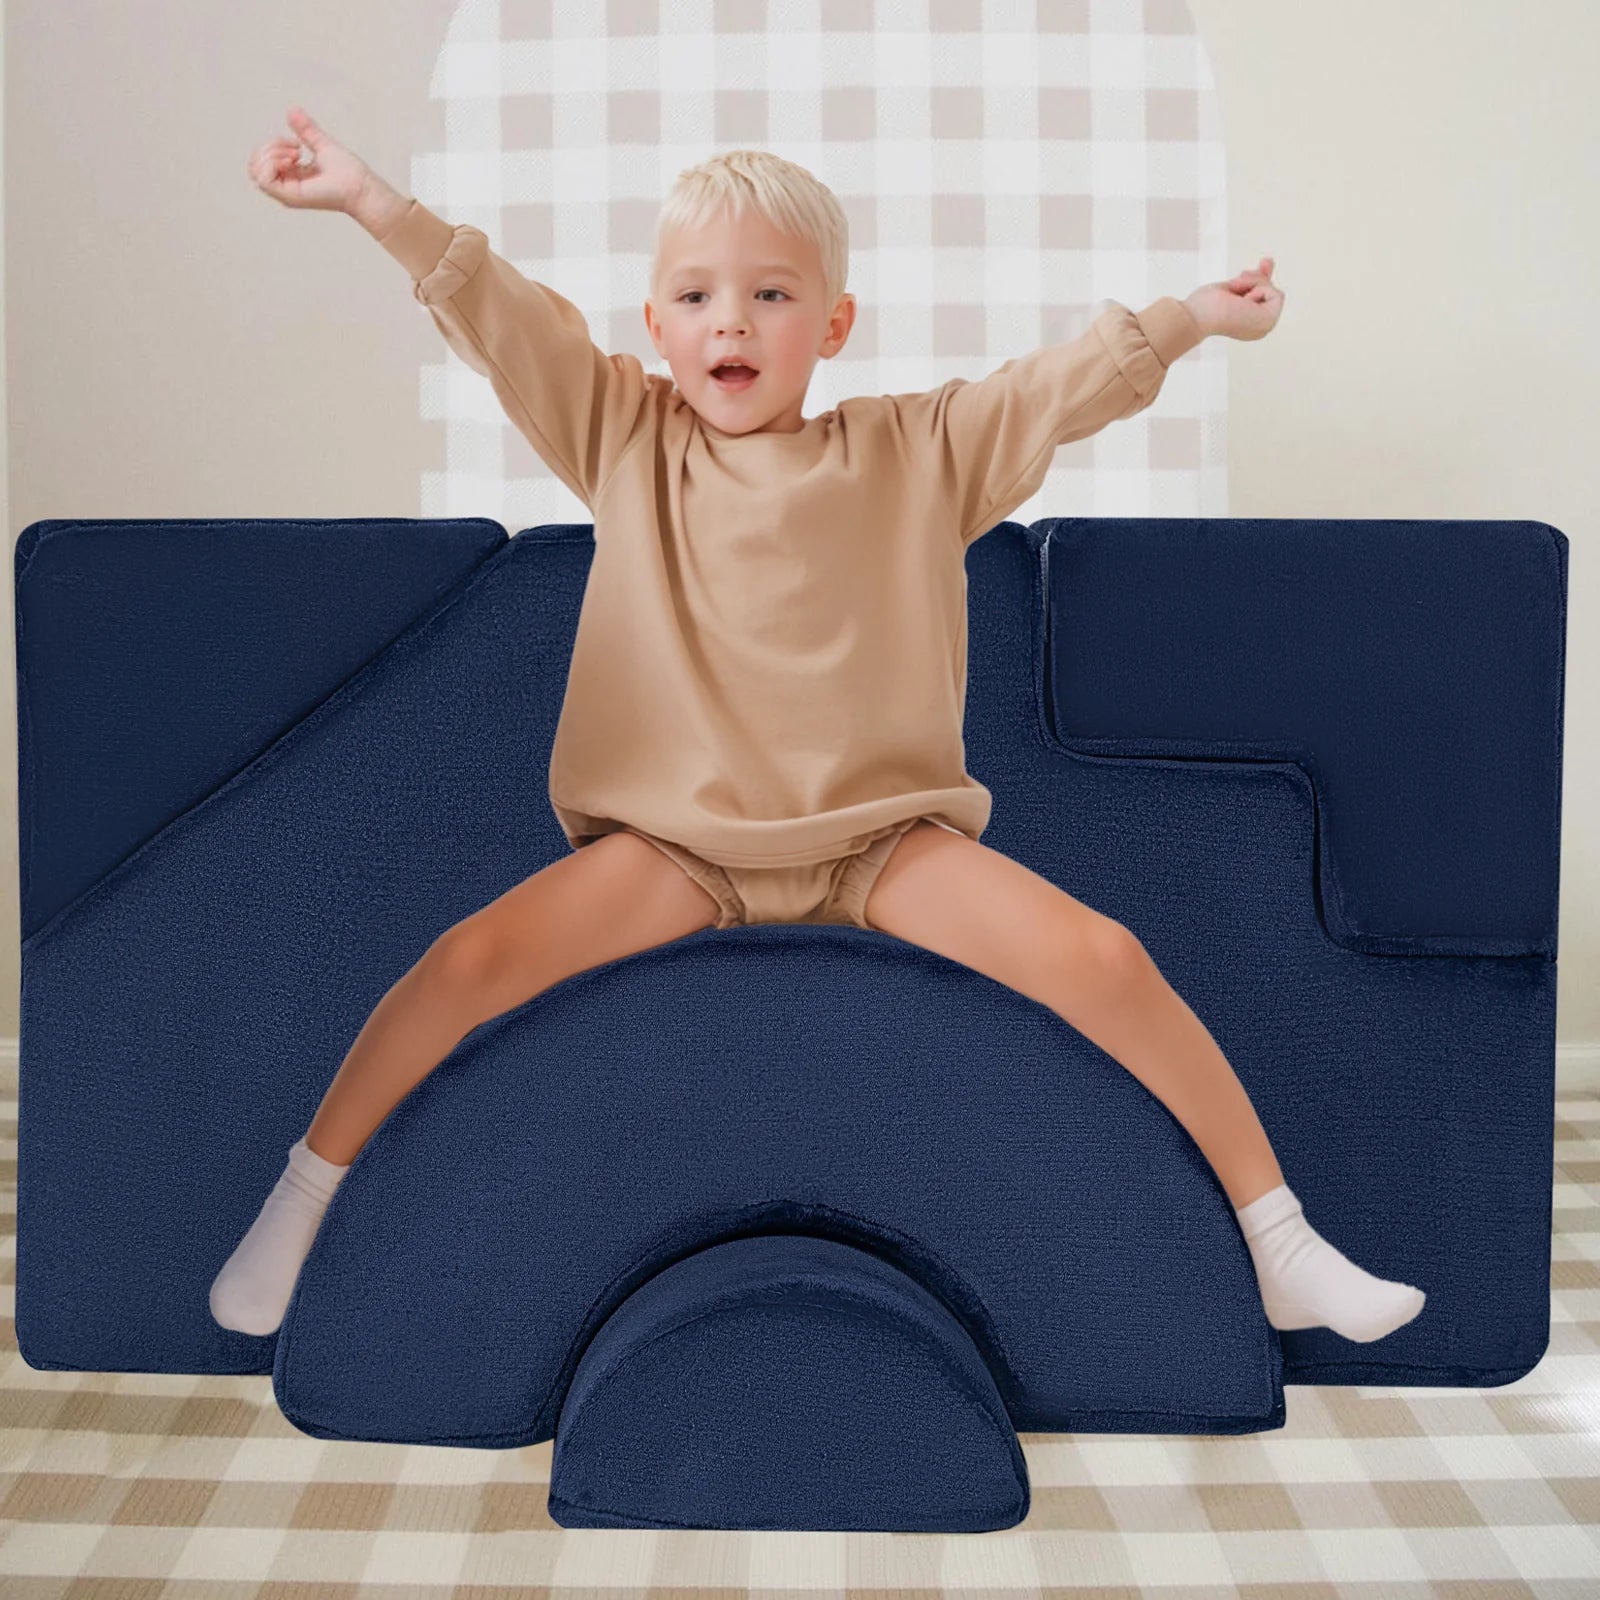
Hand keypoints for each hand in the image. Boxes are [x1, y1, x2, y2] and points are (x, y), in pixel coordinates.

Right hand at [246, 105, 372, 214]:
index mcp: (290, 176)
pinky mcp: (290, 197)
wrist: (360, 186)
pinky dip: (273, 163)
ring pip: (256, 171)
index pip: (261, 160)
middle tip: (296, 148)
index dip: (271, 145)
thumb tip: (292, 110)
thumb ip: (305, 130)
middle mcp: (286, 186)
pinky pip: (264, 180)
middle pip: (254, 165)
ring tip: (296, 154)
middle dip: (269, 148)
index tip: (297, 143)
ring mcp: (286, 193)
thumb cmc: (348, 172)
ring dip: (271, 154)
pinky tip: (292, 160)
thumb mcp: (321, 144)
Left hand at [1184, 258, 1284, 341]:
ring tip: (1234, 292)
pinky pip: (1277, 294)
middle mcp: (1259, 328)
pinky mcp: (1269, 321)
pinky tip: (1243, 299)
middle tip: (1237, 279)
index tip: (1251, 268)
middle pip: (1270, 290)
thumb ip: (1254, 279)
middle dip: (1255, 278)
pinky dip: (1258, 289)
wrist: (1197, 317)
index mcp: (1248, 324)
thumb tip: (1269, 261)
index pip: (1263, 296)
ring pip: (1274, 290)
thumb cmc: (1204, 306)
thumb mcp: (1233, 287)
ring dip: (1252, 283)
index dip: (1259, 280)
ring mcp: (1265, 326)